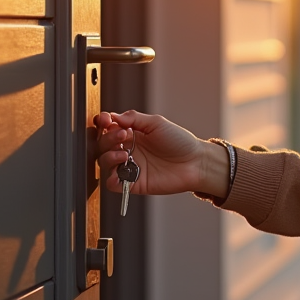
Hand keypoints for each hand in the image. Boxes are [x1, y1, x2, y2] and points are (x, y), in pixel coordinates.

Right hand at [93, 110, 230, 197]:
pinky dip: (112, 179)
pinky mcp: (134, 183)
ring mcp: (130, 166)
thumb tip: (115, 116)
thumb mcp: (157, 123)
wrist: (195, 162)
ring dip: (109, 156)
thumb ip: (134, 118)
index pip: (109, 127)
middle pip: (104, 144)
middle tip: (122, 136)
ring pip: (105, 163)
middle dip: (108, 138)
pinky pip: (114, 184)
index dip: (103, 123)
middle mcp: (128, 149)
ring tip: (124, 154)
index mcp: (132, 133)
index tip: (105, 120)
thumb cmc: (180, 142)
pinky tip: (120, 172)